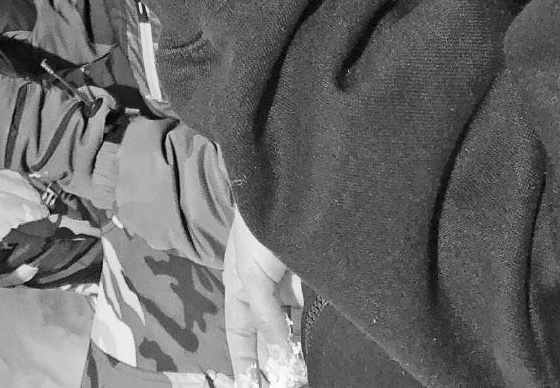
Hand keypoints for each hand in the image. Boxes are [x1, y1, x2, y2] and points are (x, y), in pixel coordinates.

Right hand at [223, 205, 305, 385]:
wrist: (284, 190)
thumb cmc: (256, 229)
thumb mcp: (251, 274)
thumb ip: (265, 315)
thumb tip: (279, 353)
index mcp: (240, 287)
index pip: (239, 334)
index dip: (243, 362)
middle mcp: (263, 290)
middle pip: (266, 335)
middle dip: (272, 361)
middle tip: (285, 384)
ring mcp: (288, 285)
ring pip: (291, 326)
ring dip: (295, 348)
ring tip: (301, 373)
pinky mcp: (310, 279)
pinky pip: (310, 310)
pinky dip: (312, 329)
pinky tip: (319, 347)